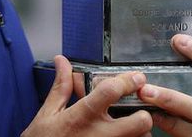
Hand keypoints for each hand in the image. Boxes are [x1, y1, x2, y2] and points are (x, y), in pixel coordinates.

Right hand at [21, 55, 152, 136]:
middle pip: (139, 122)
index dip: (128, 81)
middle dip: (144, 114)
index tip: (137, 77)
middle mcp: (98, 135)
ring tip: (129, 129)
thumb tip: (62, 61)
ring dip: (140, 133)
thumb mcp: (47, 114)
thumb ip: (61, 87)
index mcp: (81, 116)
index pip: (110, 92)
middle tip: (139, 109)